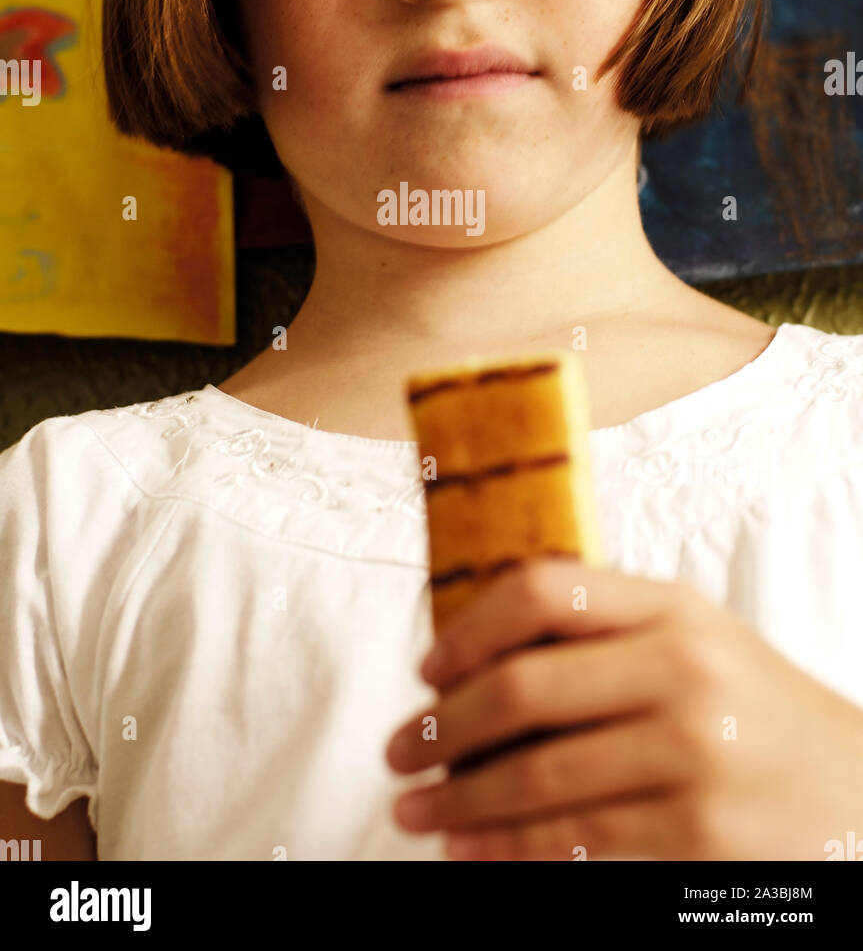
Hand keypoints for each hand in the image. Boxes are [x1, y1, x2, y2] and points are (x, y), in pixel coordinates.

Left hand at [385, 558, 862, 859]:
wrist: (856, 791)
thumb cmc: (749, 707)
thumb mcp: (691, 639)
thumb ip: (601, 631)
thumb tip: (469, 661)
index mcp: (672, 608)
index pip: (543, 590)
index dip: (467, 628)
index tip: (427, 669)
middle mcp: (683, 672)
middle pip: (523, 689)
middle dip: (441, 727)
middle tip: (397, 752)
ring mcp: (693, 758)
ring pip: (537, 779)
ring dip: (458, 798)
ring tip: (416, 808)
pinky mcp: (698, 838)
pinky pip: (576, 845)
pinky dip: (508, 849)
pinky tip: (472, 847)